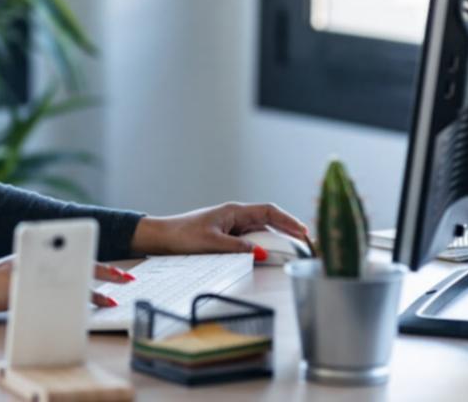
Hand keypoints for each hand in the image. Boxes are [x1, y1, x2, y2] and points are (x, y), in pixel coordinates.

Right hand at [0, 255, 135, 314]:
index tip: (118, 270)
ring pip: (68, 279)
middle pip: (76, 262)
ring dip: (91, 291)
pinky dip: (67, 302)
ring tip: (110, 299)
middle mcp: (37, 257)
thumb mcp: (23, 274)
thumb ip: (43, 273)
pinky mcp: (22, 286)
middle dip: (103, 271)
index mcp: (39, 253)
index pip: (74, 254)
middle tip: (125, 278)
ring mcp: (30, 270)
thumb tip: (72, 283)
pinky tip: (80, 311)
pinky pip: (51, 294)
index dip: (97, 262)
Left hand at [130, 202, 309, 256]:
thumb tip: (262, 254)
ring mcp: (232, 227)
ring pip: (262, 232)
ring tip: (295, 252)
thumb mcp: (211, 243)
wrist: (161, 238)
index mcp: (234, 211)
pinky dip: (264, 247)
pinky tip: (272, 257)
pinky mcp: (227, 237)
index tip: (304, 232)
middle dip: (289, 231)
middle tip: (307, 246)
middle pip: (270, 222)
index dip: (288, 220)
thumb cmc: (182, 235)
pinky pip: (252, 241)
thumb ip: (237, 248)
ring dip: (278, 240)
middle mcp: (236, 216)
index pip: (269, 211)